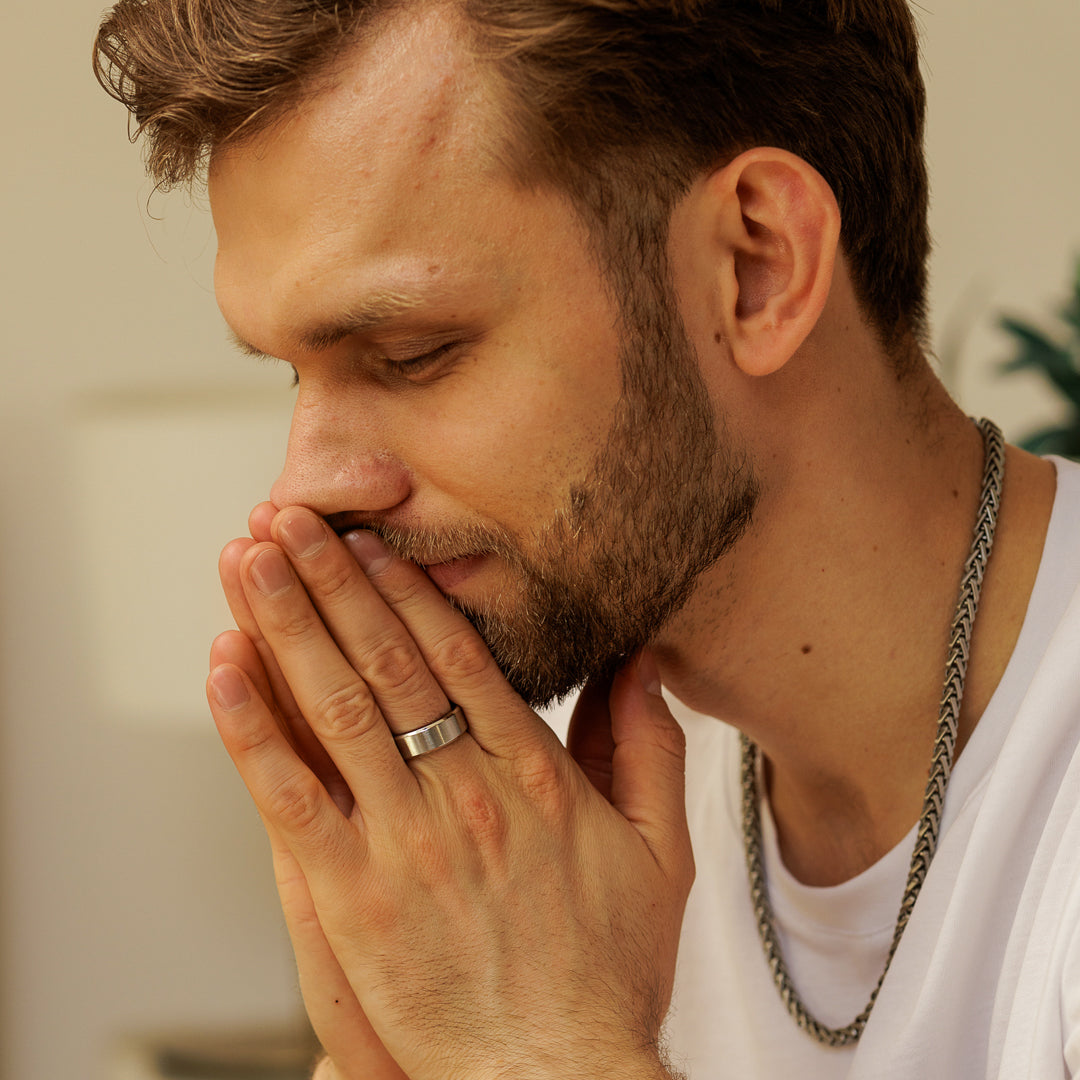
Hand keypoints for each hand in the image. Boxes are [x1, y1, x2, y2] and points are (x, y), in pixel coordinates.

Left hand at [208, 505, 692, 1079]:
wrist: (552, 1075)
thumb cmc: (604, 970)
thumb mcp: (661, 852)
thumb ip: (650, 748)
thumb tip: (642, 662)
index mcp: (536, 778)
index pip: (461, 657)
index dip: (409, 590)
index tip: (372, 540)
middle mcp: (465, 795)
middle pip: (388, 663)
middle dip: (333, 582)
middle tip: (291, 519)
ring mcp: (403, 843)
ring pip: (335, 709)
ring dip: (286, 625)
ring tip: (249, 562)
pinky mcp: (351, 898)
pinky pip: (291, 798)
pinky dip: (253, 729)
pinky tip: (225, 669)